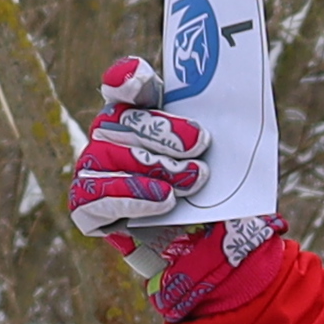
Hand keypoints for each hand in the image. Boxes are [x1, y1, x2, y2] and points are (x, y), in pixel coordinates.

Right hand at [71, 67, 219, 254]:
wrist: (204, 246)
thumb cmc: (212, 194)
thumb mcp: (224, 160)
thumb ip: (221, 134)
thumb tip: (235, 115)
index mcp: (144, 113)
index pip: (127, 85)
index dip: (127, 77)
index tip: (136, 77)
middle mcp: (112, 136)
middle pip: (120, 119)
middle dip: (161, 130)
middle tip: (200, 142)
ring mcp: (94, 169)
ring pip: (107, 153)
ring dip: (153, 165)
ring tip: (194, 180)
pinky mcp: (87, 207)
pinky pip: (93, 195)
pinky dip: (130, 195)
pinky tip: (163, 201)